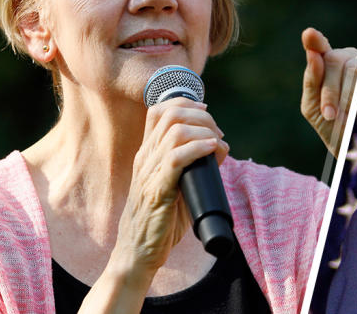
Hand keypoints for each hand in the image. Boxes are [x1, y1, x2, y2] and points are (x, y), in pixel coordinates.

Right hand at [107, 98, 228, 287]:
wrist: (138, 253)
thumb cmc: (160, 221)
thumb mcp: (174, 185)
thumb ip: (189, 166)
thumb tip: (217, 149)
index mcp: (147, 154)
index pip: (159, 110)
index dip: (186, 102)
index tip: (207, 112)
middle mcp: (145, 158)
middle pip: (171, 114)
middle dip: (202, 116)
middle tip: (218, 133)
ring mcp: (148, 173)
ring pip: (175, 131)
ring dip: (205, 131)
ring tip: (218, 145)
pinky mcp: (157, 191)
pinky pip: (175, 159)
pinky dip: (198, 149)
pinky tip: (212, 150)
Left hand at [301, 27, 356, 155]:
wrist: (354, 147)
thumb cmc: (330, 125)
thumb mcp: (313, 104)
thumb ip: (312, 79)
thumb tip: (312, 54)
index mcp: (330, 61)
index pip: (321, 48)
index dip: (316, 42)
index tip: (309, 34)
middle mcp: (350, 58)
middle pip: (334, 60)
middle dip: (329, 90)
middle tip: (330, 114)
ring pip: (352, 69)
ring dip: (343, 96)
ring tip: (342, 118)